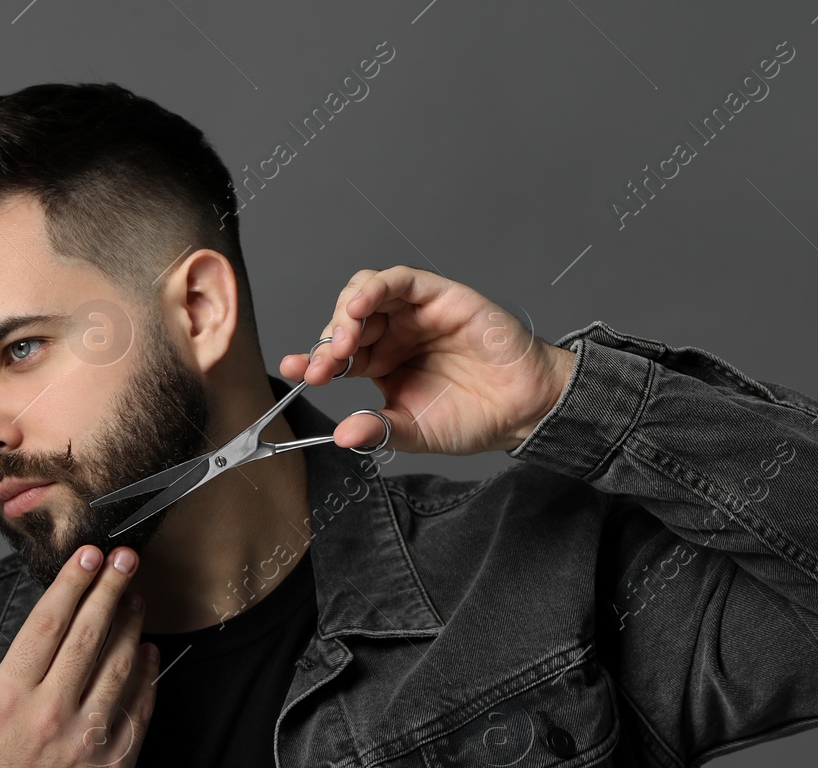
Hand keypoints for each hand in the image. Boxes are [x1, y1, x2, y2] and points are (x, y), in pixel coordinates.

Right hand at [0, 544, 159, 767]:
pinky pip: (138, 708)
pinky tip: (148, 652)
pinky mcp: (115, 764)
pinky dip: (147, 675)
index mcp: (8, 699)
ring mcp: (88, 739)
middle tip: (126, 558)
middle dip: (111, 588)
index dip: (72, 584)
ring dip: (132, 624)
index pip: (48, 624)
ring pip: (120, 665)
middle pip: (90, 634)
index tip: (89, 555)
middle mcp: (52, 713)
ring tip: (137, 596)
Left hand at [277, 265, 576, 454]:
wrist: (522, 409)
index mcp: (381, 363)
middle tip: (325, 366)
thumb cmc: (473, 418)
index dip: (312, 359)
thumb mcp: (415, 431)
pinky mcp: (438, 295)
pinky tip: (360, 306)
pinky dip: (375, 288)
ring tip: (343, 341)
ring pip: (365, 293)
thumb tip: (341, 436)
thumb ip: (379, 430)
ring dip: (346, 312)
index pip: (337, 355)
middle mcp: (393, 333)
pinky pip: (400, 280)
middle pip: (345, 321)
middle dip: (328, 341)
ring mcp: (414, 312)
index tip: (294, 369)